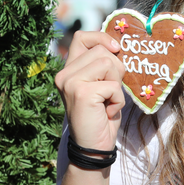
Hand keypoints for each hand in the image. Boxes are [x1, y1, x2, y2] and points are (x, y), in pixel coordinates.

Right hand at [54, 31, 125, 152]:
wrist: (93, 147)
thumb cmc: (101, 116)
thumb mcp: (102, 85)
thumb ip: (104, 65)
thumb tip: (118, 45)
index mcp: (69, 69)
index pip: (82, 37)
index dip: (102, 38)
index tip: (116, 50)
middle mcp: (64, 74)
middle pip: (103, 50)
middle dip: (116, 71)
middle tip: (109, 93)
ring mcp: (70, 82)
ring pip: (109, 63)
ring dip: (117, 85)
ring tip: (107, 102)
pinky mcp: (81, 93)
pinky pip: (113, 85)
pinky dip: (118, 100)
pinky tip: (107, 112)